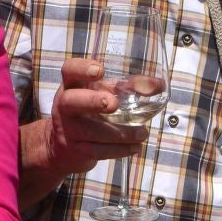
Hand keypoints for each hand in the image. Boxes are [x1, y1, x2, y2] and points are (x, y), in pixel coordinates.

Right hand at [42, 57, 151, 173]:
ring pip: (89, 131)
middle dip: (92, 101)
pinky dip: (118, 150)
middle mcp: (64, 105)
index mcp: (72, 85)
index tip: (99, 70)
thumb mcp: (104, 94)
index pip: (69, 70)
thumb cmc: (90, 111)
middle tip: (114, 104)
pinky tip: (135, 147)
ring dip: (119, 133)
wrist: (62, 146)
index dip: (81, 69)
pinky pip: (96, 151)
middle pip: (71, 101)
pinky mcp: (75, 150)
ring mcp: (67, 129)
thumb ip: (130, 87)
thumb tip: (159, 85)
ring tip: (142, 133)